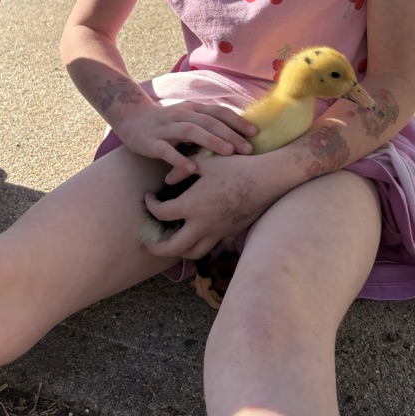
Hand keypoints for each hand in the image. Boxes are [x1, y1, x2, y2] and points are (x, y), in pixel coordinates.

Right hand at [118, 102, 256, 173]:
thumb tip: (239, 134)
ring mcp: (166, 128)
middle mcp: (182, 115)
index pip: (219, 112)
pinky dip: (180, 159)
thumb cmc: (168, 123)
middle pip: (209, 122)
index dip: (237, 121)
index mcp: (193, 109)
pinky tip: (193, 169)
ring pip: (191, 131)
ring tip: (228, 153)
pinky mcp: (151, 142)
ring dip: (211, 141)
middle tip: (248, 149)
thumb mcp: (189, 119)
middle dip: (231, 134)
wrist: (132, 119)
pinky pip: (166, 151)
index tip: (255, 133)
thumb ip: (209, 124)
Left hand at [142, 151, 275, 259]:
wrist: (267, 179)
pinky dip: (201, 244)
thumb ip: (182, 169)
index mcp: (192, 205)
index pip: (161, 214)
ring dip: (179, 251)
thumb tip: (167, 179)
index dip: (150, 206)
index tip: (149, 198)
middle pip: (173, 248)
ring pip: (193, 253)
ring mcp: (218, 232)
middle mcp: (203, 224)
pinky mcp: (231, 234)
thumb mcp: (206, 162)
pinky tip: (198, 234)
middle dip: (156, 247)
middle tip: (147, 241)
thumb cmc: (236, 167)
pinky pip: (212, 246)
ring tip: (171, 242)